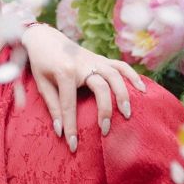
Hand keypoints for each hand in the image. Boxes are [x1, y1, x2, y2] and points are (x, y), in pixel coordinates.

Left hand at [20, 22, 145, 149]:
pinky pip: (121, 66)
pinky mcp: (102, 58)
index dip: (71, 127)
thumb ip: (52, 106)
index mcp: (64, 72)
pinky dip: (133, 76)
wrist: (45, 37)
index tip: (73, 146)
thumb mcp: (41, 84)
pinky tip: (142, 89)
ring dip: (123, 95)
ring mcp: (95, 60)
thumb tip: (60, 131)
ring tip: (127, 114)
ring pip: (115, 76)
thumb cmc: (41, 63)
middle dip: (105, 111)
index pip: (69, 104)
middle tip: (106, 130)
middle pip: (101, 88)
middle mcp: (83, 64)